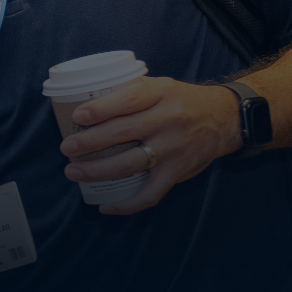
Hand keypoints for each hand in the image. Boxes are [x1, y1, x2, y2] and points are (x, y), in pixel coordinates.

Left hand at [59, 76, 241, 215]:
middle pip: (123, 132)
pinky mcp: (178, 172)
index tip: (79, 116)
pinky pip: (150, 194)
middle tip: (67, 148)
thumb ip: (133, 92)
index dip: (102, 109)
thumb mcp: (162, 85)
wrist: (223, 119)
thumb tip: (88, 101)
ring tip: (74, 172)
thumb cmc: (182, 101)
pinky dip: (127, 205)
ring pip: (130, 164)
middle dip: (90, 142)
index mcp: (161, 93)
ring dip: (98, 171)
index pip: (129, 99)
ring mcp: (173, 148)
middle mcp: (168, 120)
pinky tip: (106, 206)